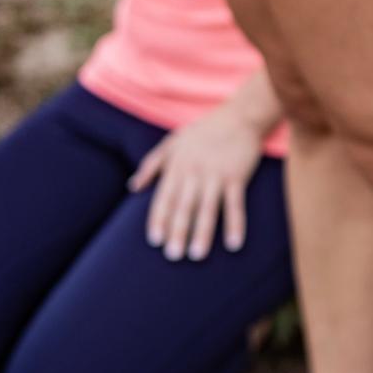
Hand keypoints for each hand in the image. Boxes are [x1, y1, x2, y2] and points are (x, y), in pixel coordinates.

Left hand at [128, 104, 266, 260]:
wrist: (239, 116)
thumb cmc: (204, 130)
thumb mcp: (172, 142)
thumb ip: (151, 165)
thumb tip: (133, 187)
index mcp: (177, 166)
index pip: (164, 198)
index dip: (159, 220)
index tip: (155, 241)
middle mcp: (194, 172)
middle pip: (184, 206)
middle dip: (177, 232)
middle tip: (172, 256)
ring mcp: (216, 175)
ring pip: (207, 208)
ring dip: (203, 233)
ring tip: (197, 255)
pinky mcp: (237, 176)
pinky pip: (236, 204)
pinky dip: (235, 224)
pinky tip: (234, 244)